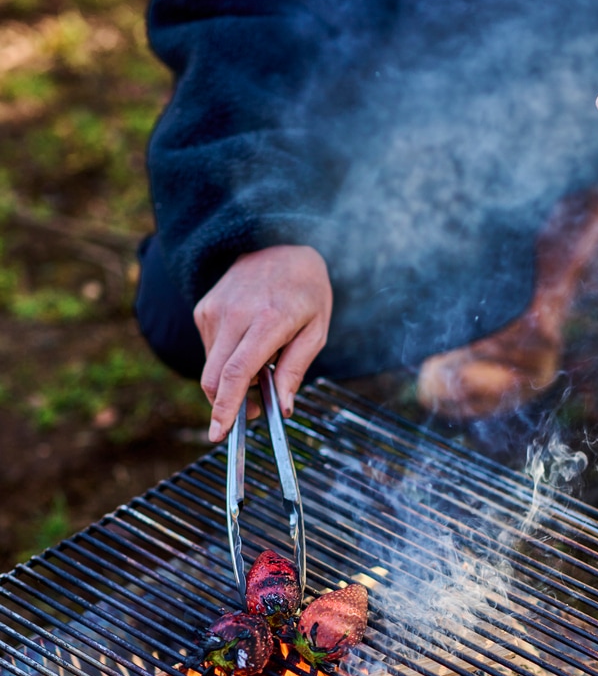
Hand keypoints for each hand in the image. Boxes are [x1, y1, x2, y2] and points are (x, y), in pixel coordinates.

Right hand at [193, 244, 332, 441]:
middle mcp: (234, 314)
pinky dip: (227, 358)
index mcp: (267, 320)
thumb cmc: (305, 291)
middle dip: (227, 403)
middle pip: (214, 378)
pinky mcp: (203, 309)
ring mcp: (214, 310)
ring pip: (211, 368)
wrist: (279, 242)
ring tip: (262, 356)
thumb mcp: (316, 330)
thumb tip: (281, 407)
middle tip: (255, 406)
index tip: (219, 433)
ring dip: (233, 378)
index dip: (225, 408)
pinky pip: (210, 351)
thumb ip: (296, 369)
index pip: (236, 373)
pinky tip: (248, 339)